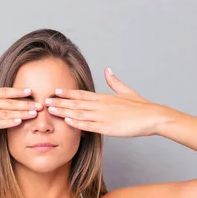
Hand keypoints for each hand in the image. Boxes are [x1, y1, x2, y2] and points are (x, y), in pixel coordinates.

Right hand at [0, 64, 42, 132]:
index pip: (4, 91)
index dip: (18, 91)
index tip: (30, 91)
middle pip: (9, 102)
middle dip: (26, 104)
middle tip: (41, 104)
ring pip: (5, 113)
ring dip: (21, 113)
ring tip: (35, 114)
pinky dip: (8, 122)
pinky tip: (18, 123)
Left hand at [43, 68, 172, 137]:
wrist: (152, 116)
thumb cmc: (141, 107)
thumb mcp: (126, 91)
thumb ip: (114, 81)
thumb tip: (108, 69)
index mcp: (104, 98)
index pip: (82, 94)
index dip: (67, 93)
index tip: (55, 91)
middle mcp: (101, 105)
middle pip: (76, 103)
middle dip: (60, 102)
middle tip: (44, 101)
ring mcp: (103, 116)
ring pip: (79, 113)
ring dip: (64, 112)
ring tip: (50, 110)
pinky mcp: (108, 128)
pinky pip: (89, 126)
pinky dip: (78, 123)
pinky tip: (67, 122)